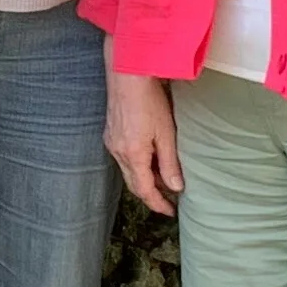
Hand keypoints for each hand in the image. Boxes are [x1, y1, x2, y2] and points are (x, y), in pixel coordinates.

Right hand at [105, 71, 183, 214]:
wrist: (127, 75)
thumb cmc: (148, 99)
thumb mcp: (166, 133)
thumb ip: (169, 163)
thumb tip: (176, 187)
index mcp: (133, 155)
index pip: (144, 190)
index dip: (157, 203)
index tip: (170, 211)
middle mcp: (118, 152)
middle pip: (134, 183)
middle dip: (151, 194)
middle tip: (168, 200)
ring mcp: (112, 142)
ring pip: (129, 170)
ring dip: (145, 178)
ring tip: (163, 177)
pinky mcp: (111, 133)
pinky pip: (124, 158)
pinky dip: (138, 164)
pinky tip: (149, 158)